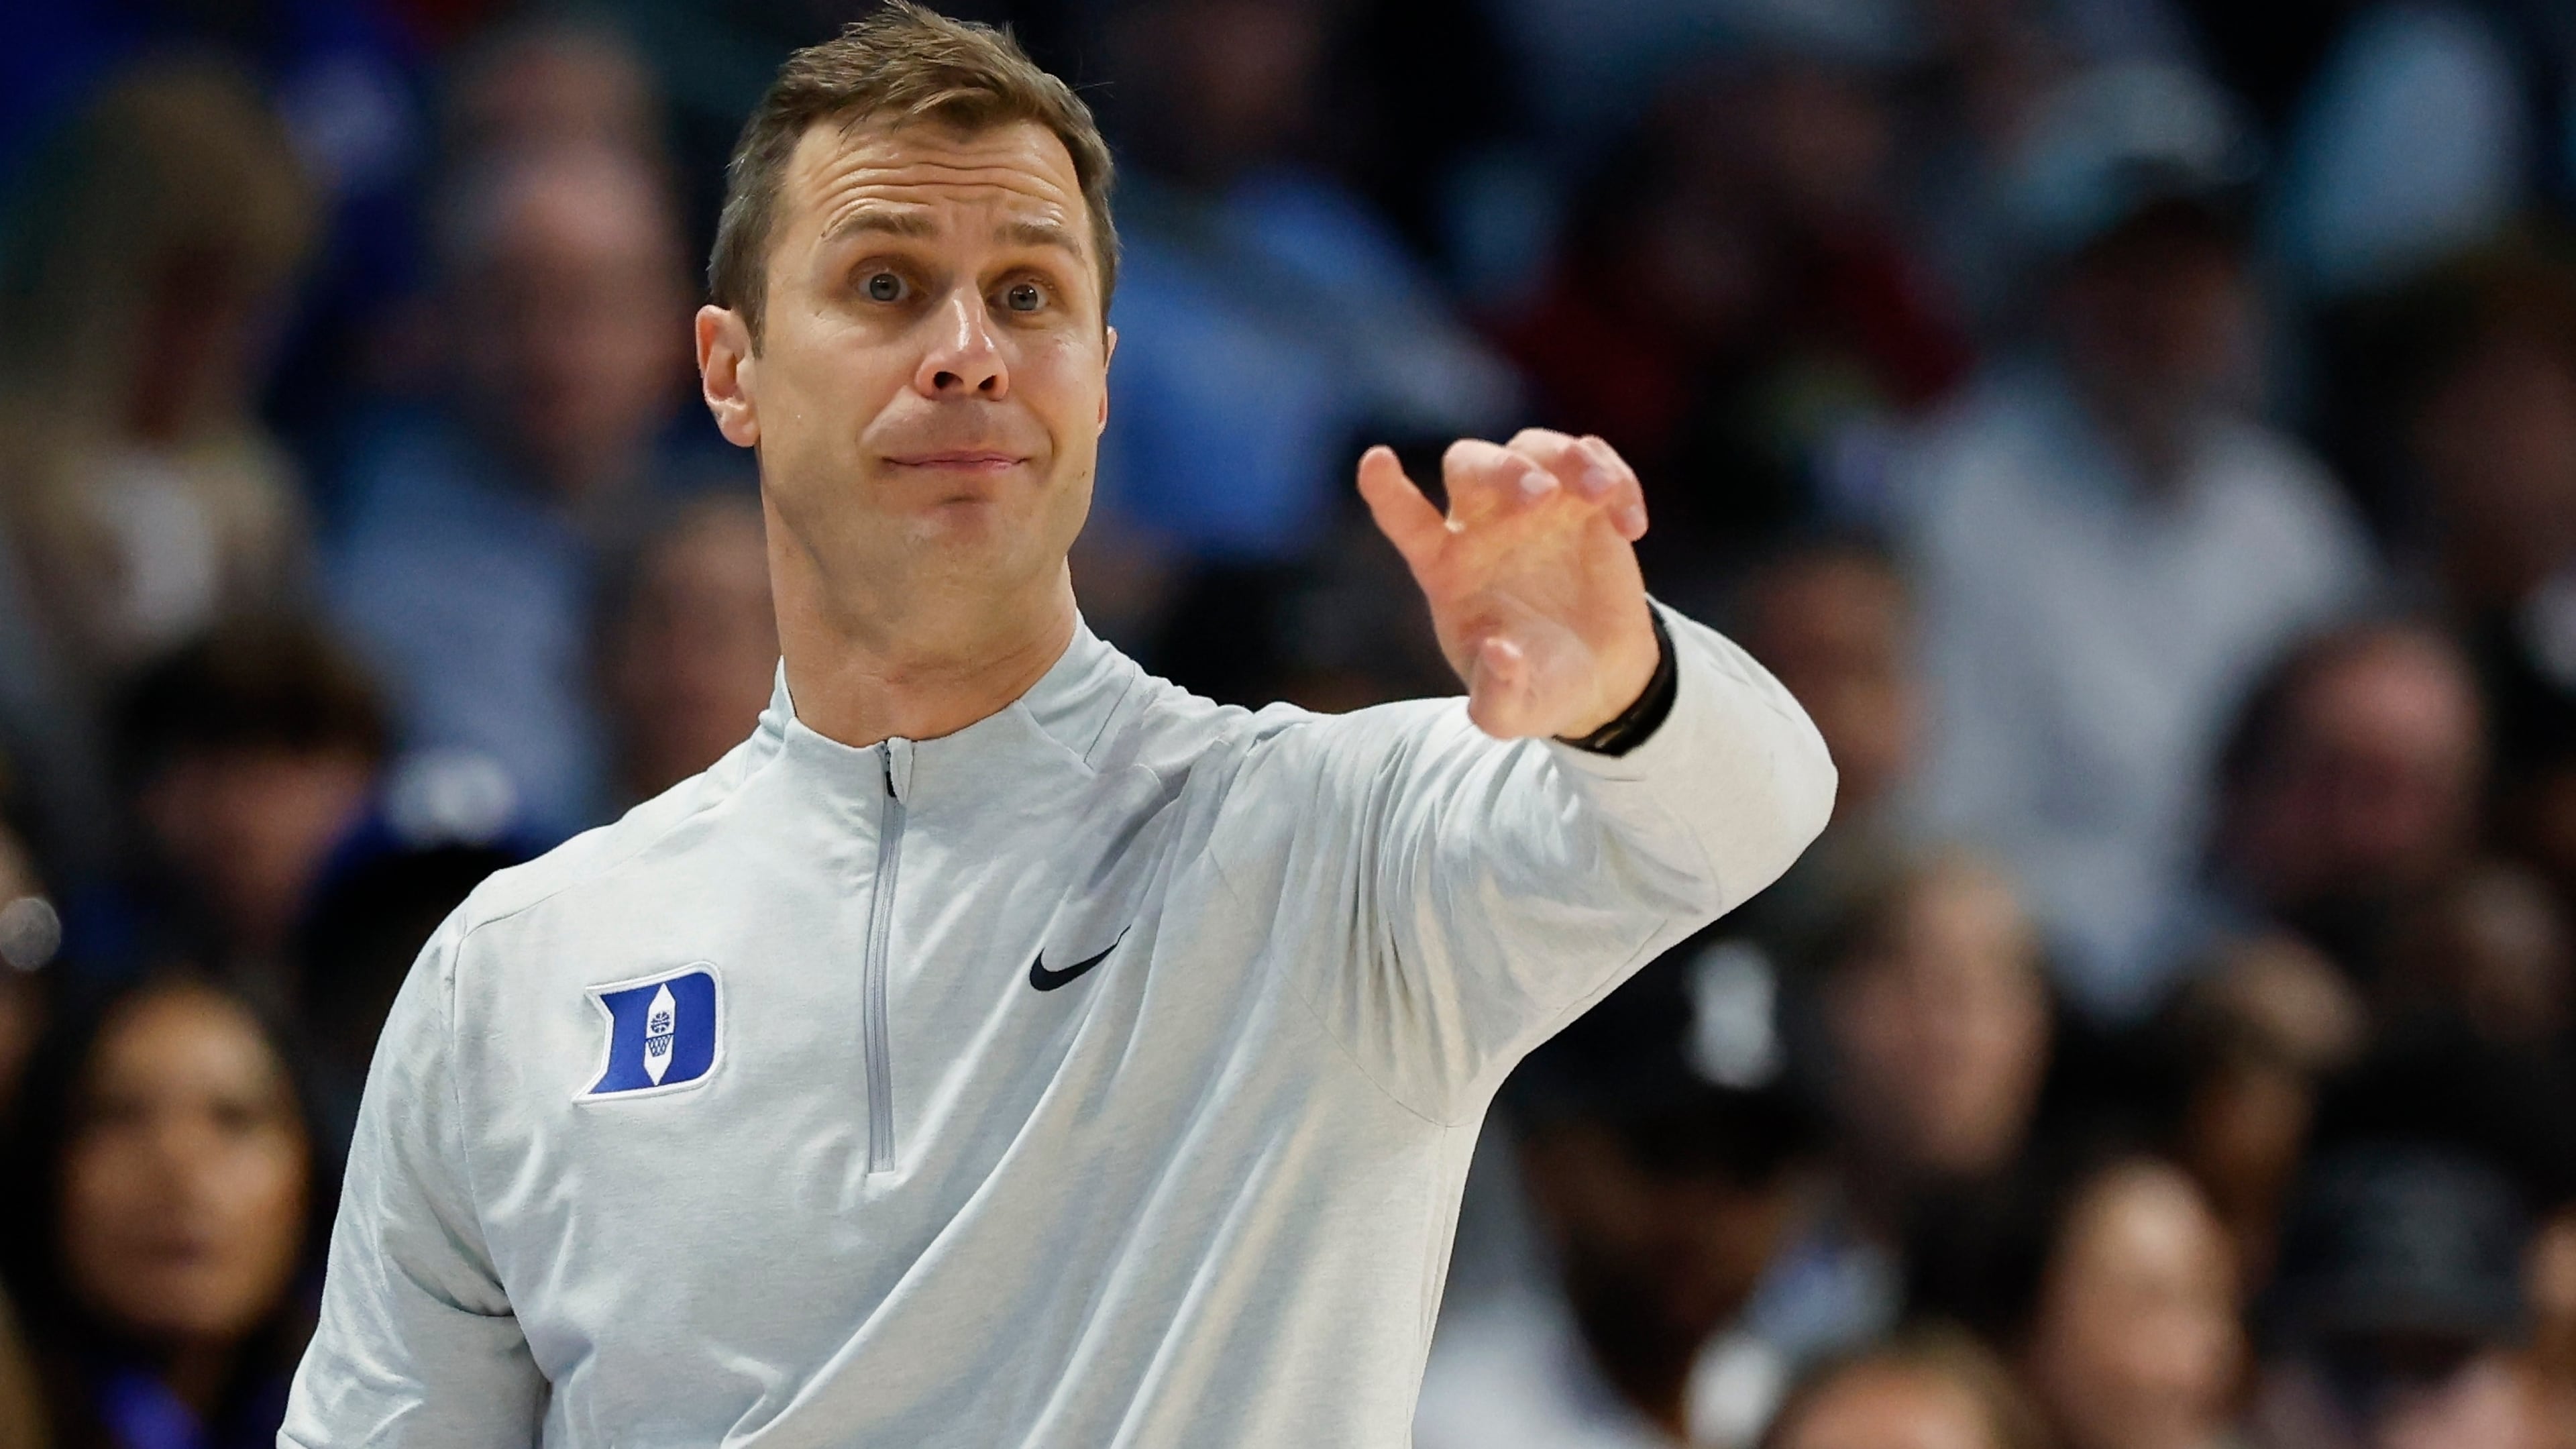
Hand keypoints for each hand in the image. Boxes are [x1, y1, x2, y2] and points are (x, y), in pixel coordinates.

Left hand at [1358, 429, 1658, 739]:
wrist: (1599, 679)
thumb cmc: (1537, 687)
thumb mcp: (1509, 714)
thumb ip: (1497, 695)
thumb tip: (1501, 651)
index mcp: (1446, 569)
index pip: (1404, 520)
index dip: (1385, 489)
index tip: (1374, 461)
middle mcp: (1484, 526)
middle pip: (1469, 463)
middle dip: (1502, 470)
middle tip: (1541, 496)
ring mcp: (1537, 507)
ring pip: (1533, 446)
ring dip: (1567, 458)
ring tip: (1600, 494)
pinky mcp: (1586, 502)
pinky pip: (1593, 458)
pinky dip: (1616, 478)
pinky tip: (1631, 527)